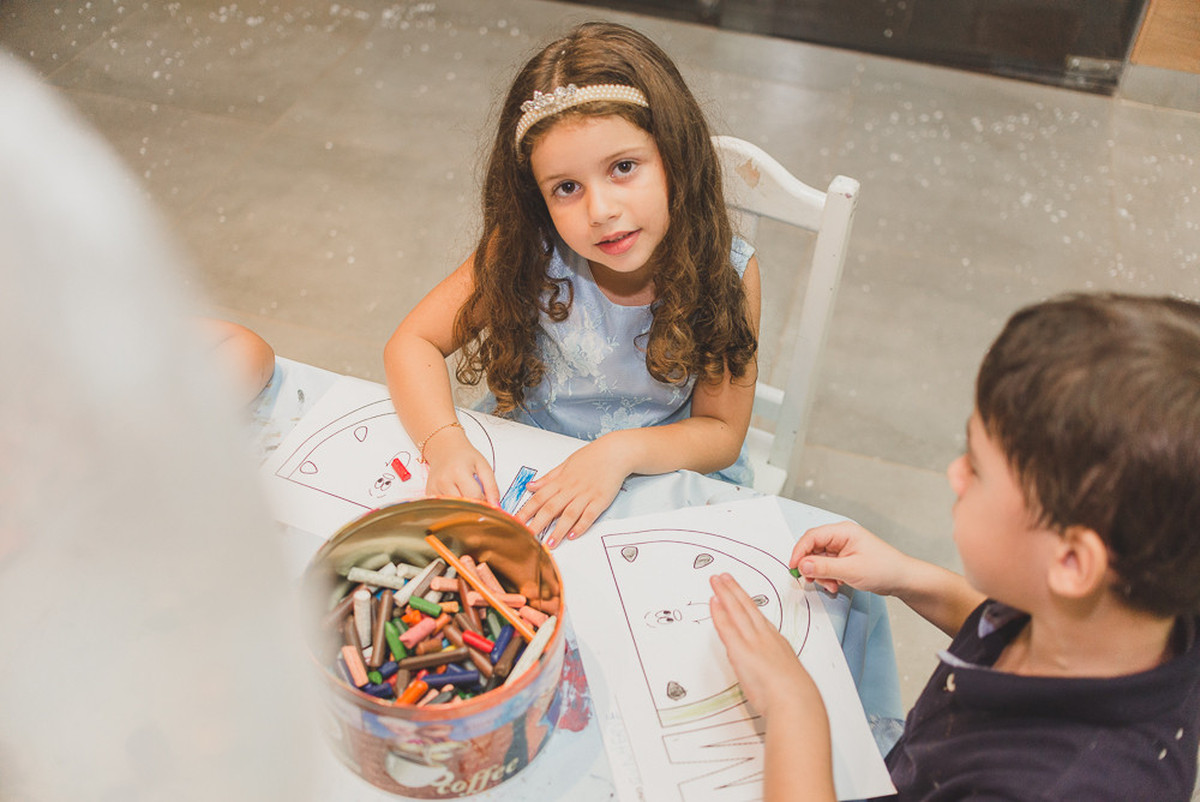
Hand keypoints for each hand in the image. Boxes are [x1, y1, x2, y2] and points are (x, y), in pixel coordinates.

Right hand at [421, 429, 499, 505]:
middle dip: (473, 507)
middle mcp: (443, 480)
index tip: (486, 500)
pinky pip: (443, 508)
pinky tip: (455, 497)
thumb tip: (495, 506)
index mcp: (458, 471)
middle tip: (478, 500)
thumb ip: (492, 487)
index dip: (483, 502)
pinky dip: (451, 506)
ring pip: (452, 509)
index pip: (474, 497)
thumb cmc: (464, 456)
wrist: (444, 447)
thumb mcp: (483, 466)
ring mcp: (434, 487)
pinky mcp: (429, 493)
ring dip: (462, 508)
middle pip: (462, 505)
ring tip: (466, 496)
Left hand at [516, 437, 626, 547]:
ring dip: (558, 530)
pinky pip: (589, 515)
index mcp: (561, 481)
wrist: (614, 452)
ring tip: (550, 543)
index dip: (526, 511)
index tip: (516, 522)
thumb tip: (530, 486)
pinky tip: (573, 535)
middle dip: (537, 524)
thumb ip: (547, 478)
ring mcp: (586, 495)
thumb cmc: (591, 457)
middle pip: (550, 508)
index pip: (538, 498)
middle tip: (527, 537)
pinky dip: (581, 526)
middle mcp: (571, 489)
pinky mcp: (600, 500)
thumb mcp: (565, 464)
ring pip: (569, 514)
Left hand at [709, 573, 821, 719]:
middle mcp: (764, 636)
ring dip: (725, 593)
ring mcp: (752, 641)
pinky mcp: (740, 649)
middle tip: (725, 577)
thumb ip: (770, 667)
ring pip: (736, 610)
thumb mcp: (784, 675)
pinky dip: (719, 612)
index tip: (740, 594)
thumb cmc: (793, 694)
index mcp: (776, 641)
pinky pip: (726, 626)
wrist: (794, 700)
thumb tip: (760, 667)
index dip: (746, 602)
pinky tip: (713, 601)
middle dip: (734, 590)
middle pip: (746, 606)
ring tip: (717, 581)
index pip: (757, 616)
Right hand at [791, 520, 909, 595]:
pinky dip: (827, 577)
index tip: (794, 567)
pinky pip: (826, 566)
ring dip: (821, 575)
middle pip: (812, 548)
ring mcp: (842, 548)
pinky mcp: (844, 559)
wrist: (902, 579)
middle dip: (811, 566)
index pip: (811, 537)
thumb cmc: (885, 569)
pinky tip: (836, 584)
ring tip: (831, 585)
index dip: (799, 552)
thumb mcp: (851, 570)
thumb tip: (803, 565)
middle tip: (811, 580)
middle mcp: (841, 537)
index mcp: (843, 531)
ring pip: (818, 560)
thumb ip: (824, 567)